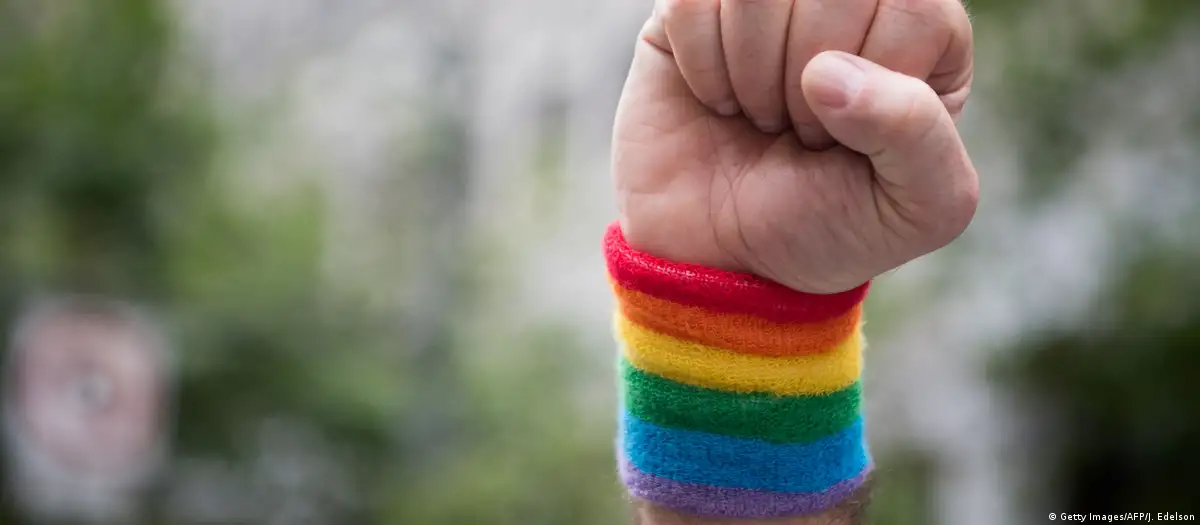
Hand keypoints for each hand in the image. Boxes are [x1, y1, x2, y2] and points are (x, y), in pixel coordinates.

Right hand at [613, 0, 977, 293]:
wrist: (724, 258)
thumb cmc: (829, 226)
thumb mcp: (917, 208)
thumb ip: (918, 135)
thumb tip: (828, 72)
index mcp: (926, 32)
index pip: (913, 11)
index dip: (870, 87)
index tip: (845, 142)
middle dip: (804, 82)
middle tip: (797, 131)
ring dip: (751, 73)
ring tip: (760, 114)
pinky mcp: (698, 5)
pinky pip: (690, 1)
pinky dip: (700, 63)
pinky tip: (716, 97)